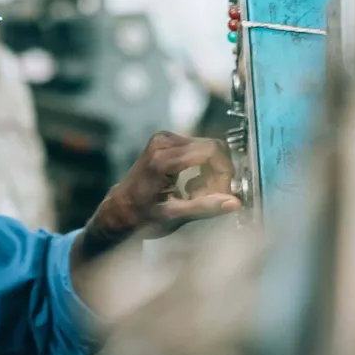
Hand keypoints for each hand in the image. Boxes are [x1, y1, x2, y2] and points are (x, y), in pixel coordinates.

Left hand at [79, 131, 240, 260]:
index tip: (224, 192)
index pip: (210, 151)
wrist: (120, 209)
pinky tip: (191, 187)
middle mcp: (163, 142)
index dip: (224, 171)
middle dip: (219, 174)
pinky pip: (198, 149)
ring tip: (198, 195)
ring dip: (211, 173)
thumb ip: (204, 207)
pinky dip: (202, 168)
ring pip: (208, 148)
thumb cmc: (142, 216)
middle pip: (212, 148)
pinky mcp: (167, 140)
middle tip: (212, 197)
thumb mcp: (173, 216)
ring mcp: (164, 138)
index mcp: (163, 159)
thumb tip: (234, 203)